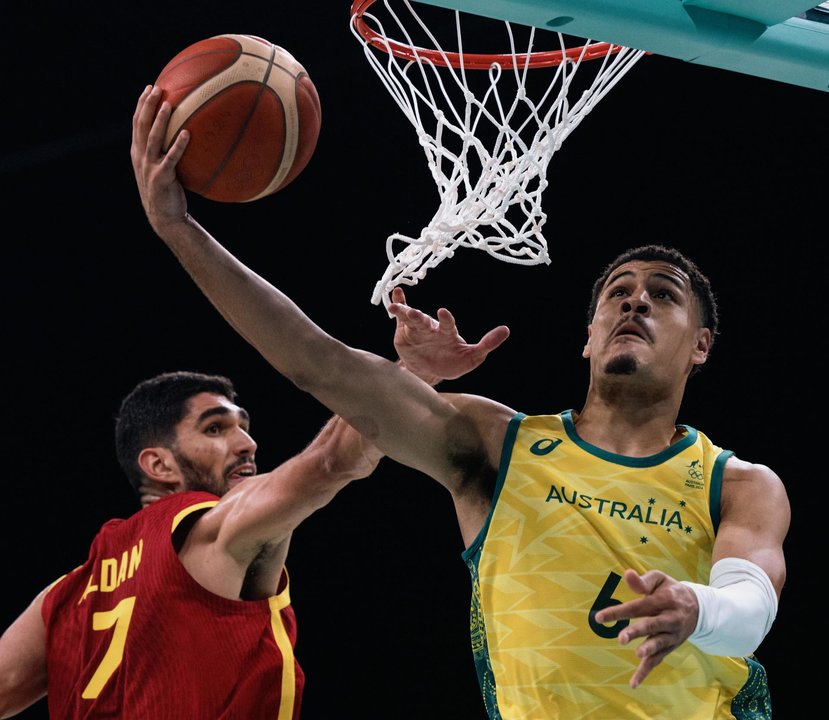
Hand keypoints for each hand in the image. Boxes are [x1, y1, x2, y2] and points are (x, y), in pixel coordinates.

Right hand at [130, 85, 190, 234]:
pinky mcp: (161, 177)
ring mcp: (149, 167)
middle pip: (141, 125)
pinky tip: (187, 133)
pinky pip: (171, 158)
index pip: (137, 123)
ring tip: (168, 104)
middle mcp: (140, 157)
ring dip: (160, 120)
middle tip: (156, 87)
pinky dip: (178, 145)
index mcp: (138, 152)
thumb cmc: (167, 192)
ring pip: (153, 138)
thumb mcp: (161, 169)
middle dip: (147, 105)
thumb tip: (185, 133)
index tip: (149, 87)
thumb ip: (165, 152)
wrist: (164, 218)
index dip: (141, 104)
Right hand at [388, 287, 509, 384]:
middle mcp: (431, 329)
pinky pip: (399, 319)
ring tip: (395, 307)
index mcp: (447, 333)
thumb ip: (487, 344)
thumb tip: (506, 330)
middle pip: (424, 321)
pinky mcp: (403, 333)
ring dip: (403, 311)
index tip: (443, 312)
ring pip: (409, 319)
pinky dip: (398, 304)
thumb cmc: (453, 363)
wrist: (430, 373)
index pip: (447, 325)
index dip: (446, 319)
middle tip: (414, 313)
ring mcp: (416, 330)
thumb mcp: (472, 357)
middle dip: (418, 317)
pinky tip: (395, 294)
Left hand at [593, 569, 699, 688]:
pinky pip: (658, 660)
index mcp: (664, 600)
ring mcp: (671, 635)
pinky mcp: (670, 647)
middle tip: (621, 638)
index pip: (639, 606)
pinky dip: (646, 671)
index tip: (600, 617)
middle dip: (637, 632)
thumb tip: (626, 574)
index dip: (619, 612)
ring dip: (648, 649)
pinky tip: (633, 683)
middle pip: (652, 625)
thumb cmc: (670, 591)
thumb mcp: (660, 580)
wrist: (698, 608)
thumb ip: (643, 581)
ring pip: (659, 644)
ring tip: (637, 653)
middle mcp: (670, 618)